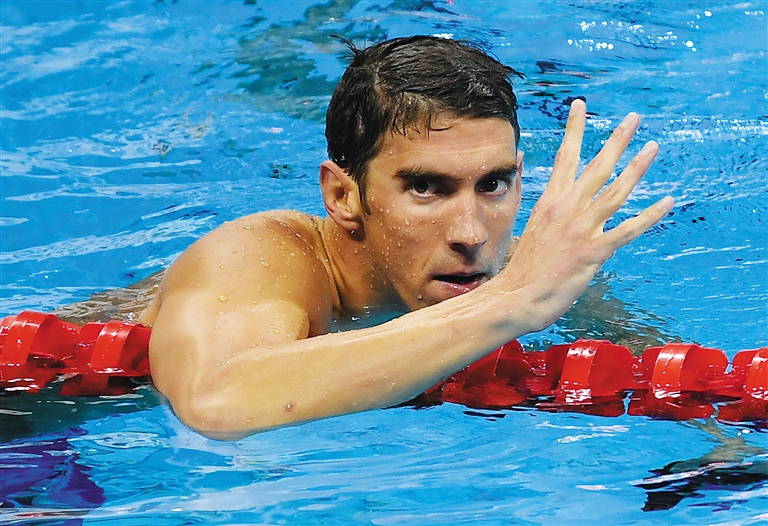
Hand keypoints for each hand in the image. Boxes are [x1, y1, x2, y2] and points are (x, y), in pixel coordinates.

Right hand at [502, 100, 673, 331]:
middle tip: (633, 117)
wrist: (515, 297)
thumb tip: (552, 204)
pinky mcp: (593, 251)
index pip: (564, 157)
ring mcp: (580, 229)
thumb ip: (548, 214)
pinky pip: (628, 229)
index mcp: (549, 202)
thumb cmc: (523, 269)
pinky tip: (668, 202)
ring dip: (636, 167)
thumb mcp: (531, 230)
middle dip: (616, 140)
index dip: (574, 130)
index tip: (581, 106)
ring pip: (614, 191)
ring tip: (653, 146)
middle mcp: (566, 209)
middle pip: (596, 166)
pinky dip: (650, 216)